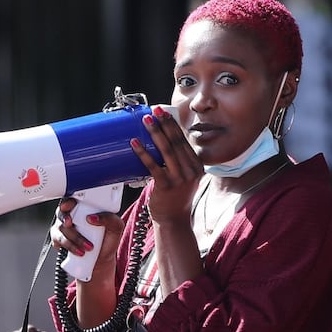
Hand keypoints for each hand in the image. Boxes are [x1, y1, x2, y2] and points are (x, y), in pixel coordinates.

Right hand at [50, 198, 124, 281]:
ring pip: (61, 228)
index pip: (71, 199)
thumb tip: (92, 217)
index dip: (68, 201)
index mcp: (83, 209)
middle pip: (62, 213)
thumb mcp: (116, 227)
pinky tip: (79, 252)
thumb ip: (110, 218)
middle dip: (65, 218)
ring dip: (74, 238)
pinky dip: (69, 246)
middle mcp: (71, 216)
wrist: (101, 259)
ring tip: (89, 247)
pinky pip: (57, 241)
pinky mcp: (58, 241)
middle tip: (70, 223)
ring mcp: (63, 228)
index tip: (70, 205)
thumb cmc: (108, 239)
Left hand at [131, 106, 203, 222]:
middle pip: (176, 142)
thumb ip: (177, 162)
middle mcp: (191, 171)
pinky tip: (135, 143)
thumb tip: (159, 141)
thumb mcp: (183, 177)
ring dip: (155, 133)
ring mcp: (180, 179)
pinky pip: (153, 165)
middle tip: (154, 110)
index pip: (184, 141)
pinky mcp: (167, 186)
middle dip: (164, 124)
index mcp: (197, 166)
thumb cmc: (174, 197)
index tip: (164, 112)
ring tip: (145, 121)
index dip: (174, 125)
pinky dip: (143, 153)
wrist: (173, 220)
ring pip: (167, 151)